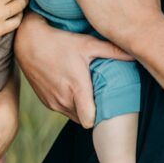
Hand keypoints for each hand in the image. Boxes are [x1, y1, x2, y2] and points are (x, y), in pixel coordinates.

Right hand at [14, 12, 132, 127]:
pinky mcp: (45, 101)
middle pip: (84, 120)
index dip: (101, 117)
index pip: (90, 121)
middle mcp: (63, 100)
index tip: (108, 106)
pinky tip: (74, 89)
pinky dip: (70, 104)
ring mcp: (52, 102)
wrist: (28, 42)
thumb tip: (135, 53)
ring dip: (81, 109)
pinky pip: (62, 110)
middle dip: (94, 112)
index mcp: (77, 88)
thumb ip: (112, 51)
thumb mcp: (87, 44)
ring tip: (89, 93)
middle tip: (102, 98)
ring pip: (73, 116)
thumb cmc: (60, 42)